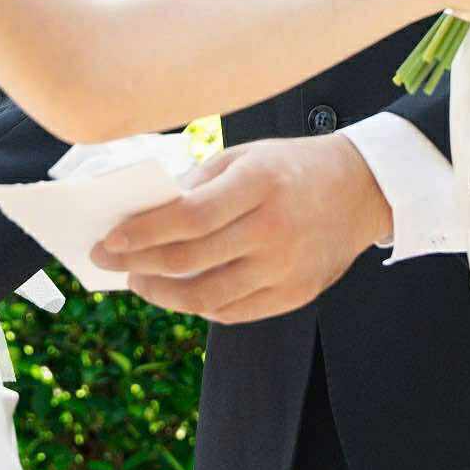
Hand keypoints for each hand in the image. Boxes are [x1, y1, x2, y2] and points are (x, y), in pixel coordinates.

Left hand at [89, 136, 392, 323]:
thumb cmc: (291, 167)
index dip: (141, 233)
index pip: (188, 217)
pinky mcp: (296, 295)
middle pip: (190, 260)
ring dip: (162, 294)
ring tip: (140, 281)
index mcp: (259, 184)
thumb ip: (196, 185)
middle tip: (109, 263)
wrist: (361, 189)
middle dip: (138, 264)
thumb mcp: (244, 157)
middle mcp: (275, 229)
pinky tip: (180, 292)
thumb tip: (142, 216)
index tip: (109, 240)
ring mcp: (287, 268)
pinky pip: (233, 312)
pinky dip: (198, 305)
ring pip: (206, 297)